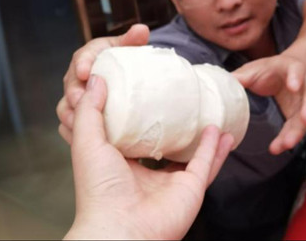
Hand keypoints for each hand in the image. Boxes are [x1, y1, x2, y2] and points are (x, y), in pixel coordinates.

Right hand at [57, 24, 149, 143]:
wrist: (131, 83)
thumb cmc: (129, 63)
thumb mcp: (131, 51)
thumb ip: (133, 41)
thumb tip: (141, 29)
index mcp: (92, 56)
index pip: (83, 57)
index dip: (83, 63)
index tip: (85, 71)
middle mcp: (81, 76)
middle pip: (71, 84)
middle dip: (74, 92)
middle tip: (80, 101)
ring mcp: (79, 96)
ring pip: (67, 106)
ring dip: (71, 113)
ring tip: (78, 122)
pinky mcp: (81, 114)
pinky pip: (72, 123)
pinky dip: (75, 129)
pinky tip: (81, 137)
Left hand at [64, 75, 233, 239]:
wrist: (121, 228)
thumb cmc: (99, 192)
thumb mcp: (86, 142)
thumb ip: (90, 110)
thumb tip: (98, 80)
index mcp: (119, 165)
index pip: (131, 136)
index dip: (136, 117)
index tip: (141, 94)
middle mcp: (146, 175)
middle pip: (163, 145)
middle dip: (171, 126)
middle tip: (177, 101)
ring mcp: (170, 183)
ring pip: (190, 155)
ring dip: (201, 137)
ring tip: (207, 114)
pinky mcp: (190, 189)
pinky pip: (206, 164)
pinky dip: (214, 148)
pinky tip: (219, 130)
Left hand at [232, 54, 305, 154]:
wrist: (290, 71)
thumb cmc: (272, 69)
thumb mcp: (257, 68)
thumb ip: (243, 75)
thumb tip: (222, 82)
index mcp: (292, 68)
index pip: (297, 70)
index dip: (296, 77)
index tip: (293, 86)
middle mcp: (305, 84)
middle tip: (305, 119)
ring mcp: (305, 102)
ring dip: (297, 131)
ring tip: (286, 143)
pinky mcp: (301, 115)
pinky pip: (296, 128)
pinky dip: (287, 138)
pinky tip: (277, 148)